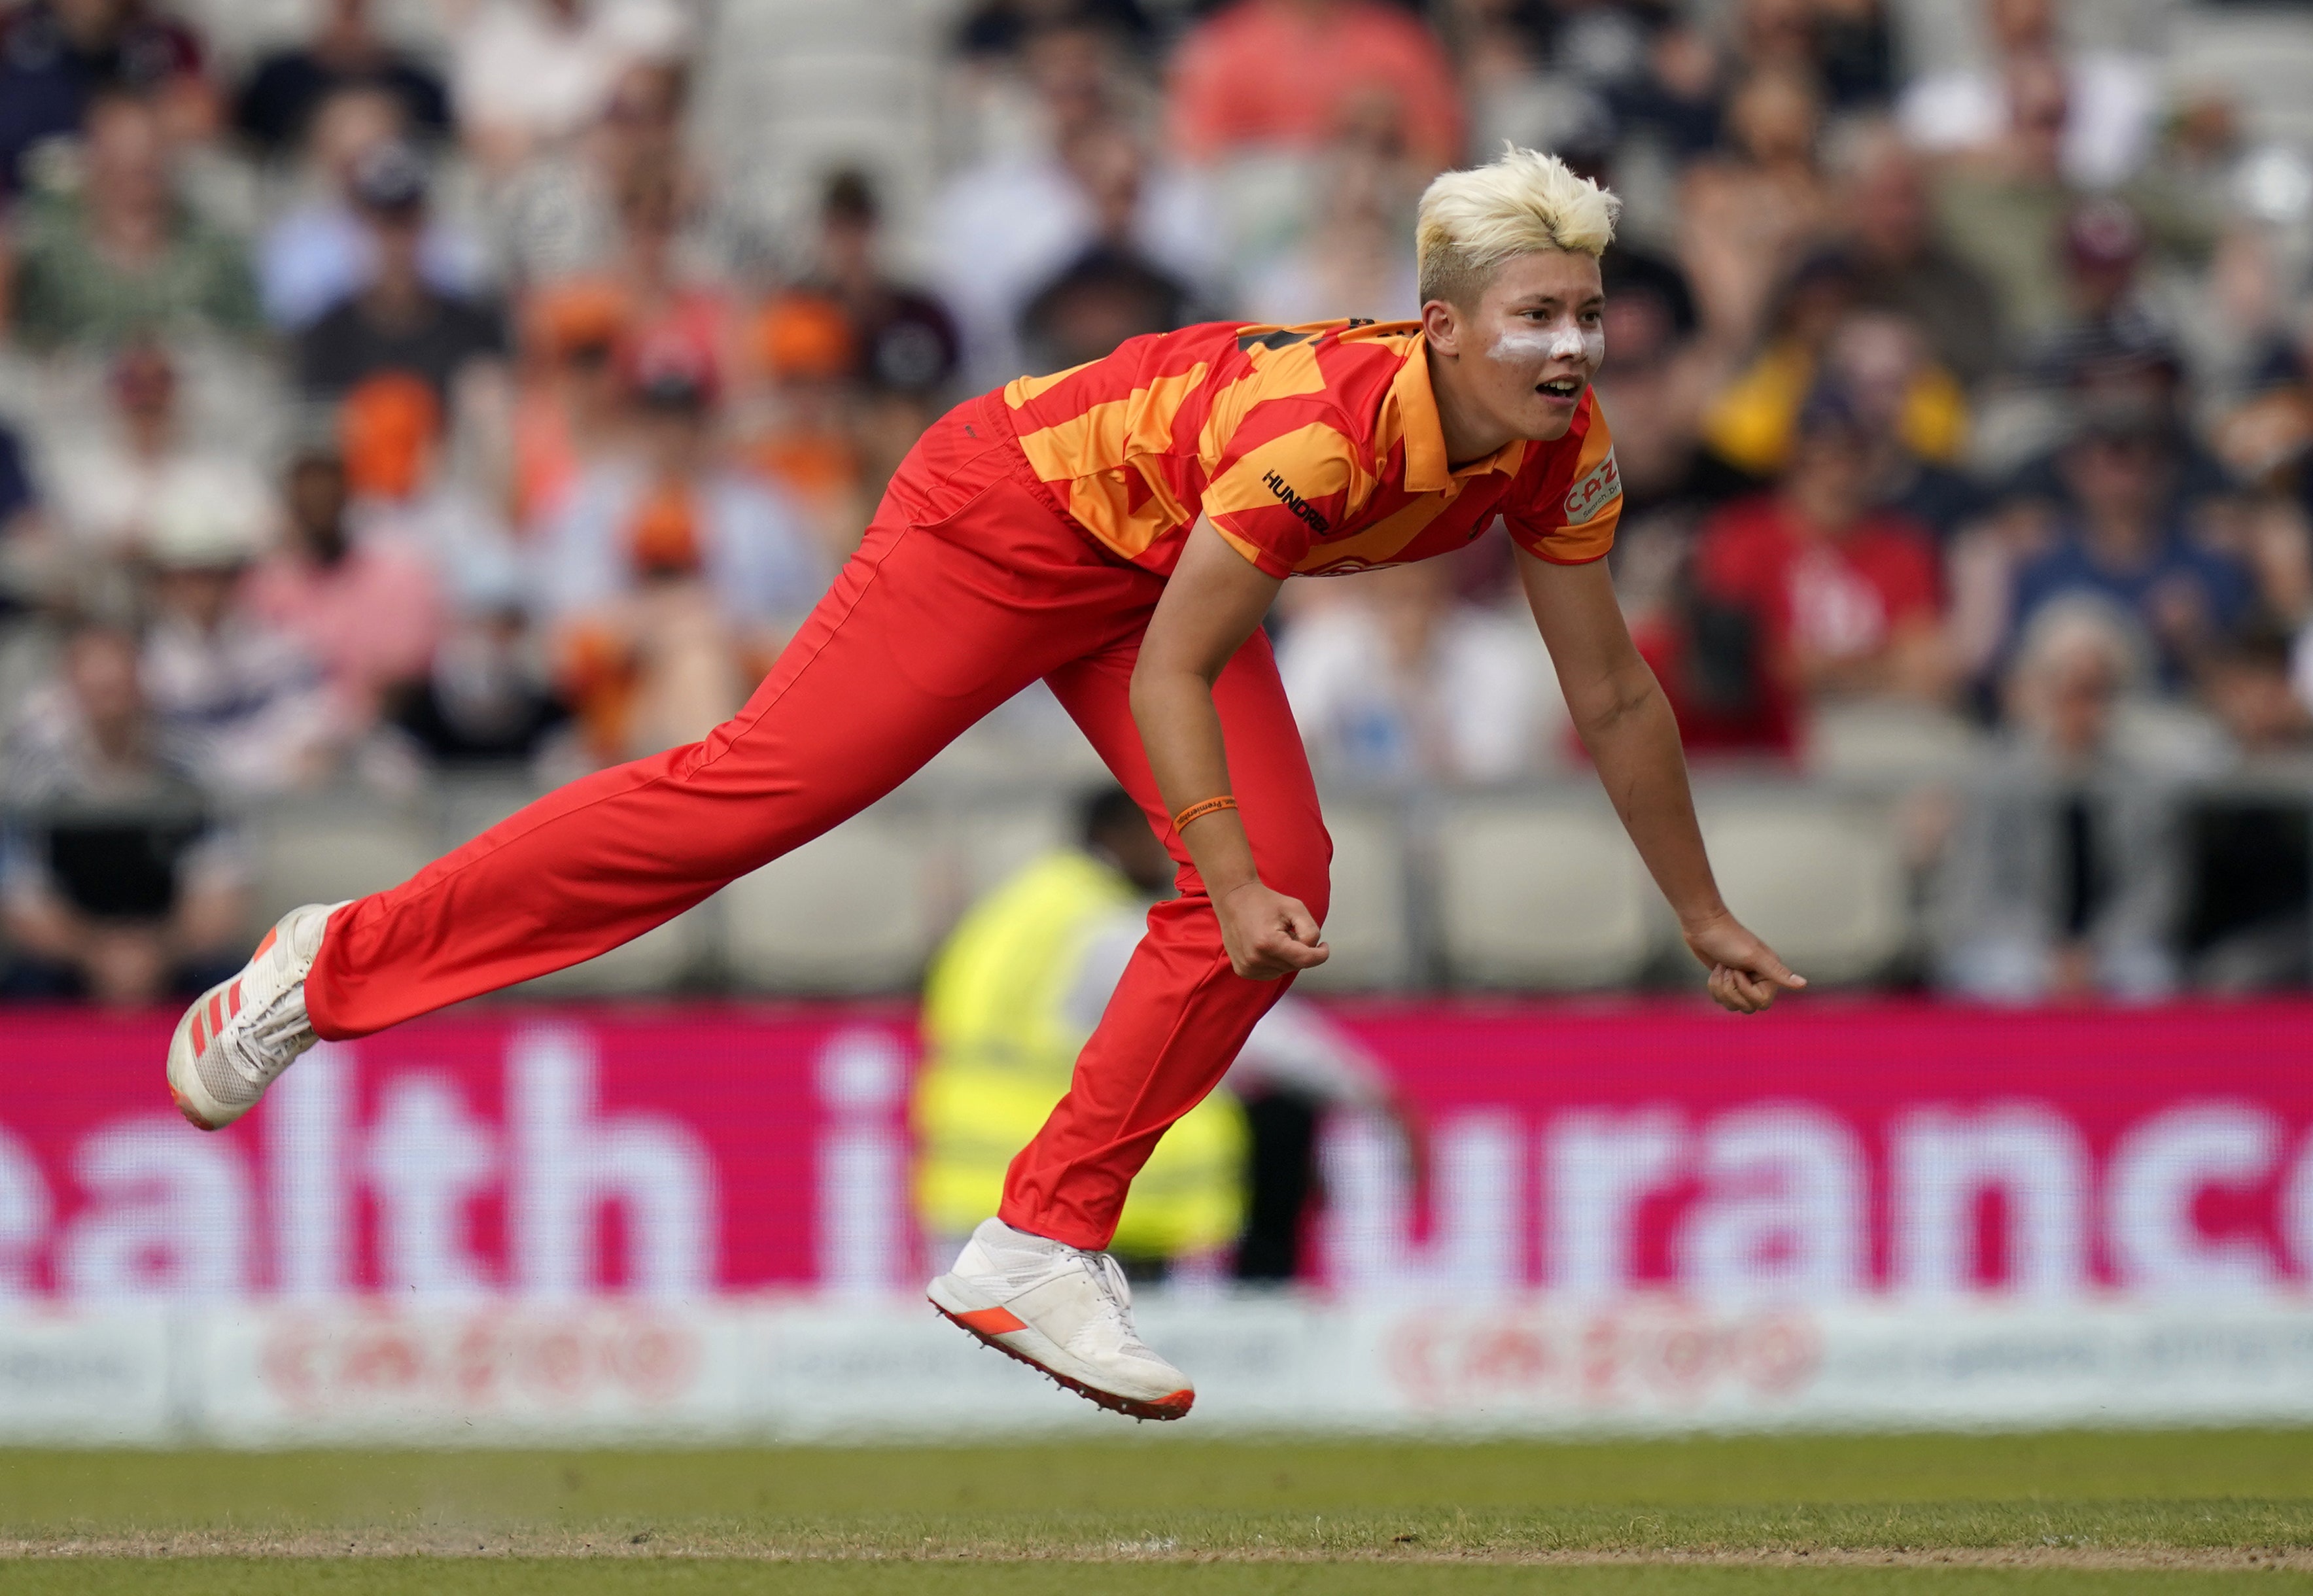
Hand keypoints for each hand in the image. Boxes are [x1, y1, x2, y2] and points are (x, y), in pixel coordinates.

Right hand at [1216, 881, 1328, 979]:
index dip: (1320, 954)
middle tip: (1288, 931)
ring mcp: (1248, 967)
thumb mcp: (1295, 908)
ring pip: (1284, 970)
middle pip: (1295, 965)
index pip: (1306, 960)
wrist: (1234, 899)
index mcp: (1269, 943)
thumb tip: (1314, 950)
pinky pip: (1271, 973)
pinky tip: (1266, 946)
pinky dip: (1275, 962)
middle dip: (1298, 950)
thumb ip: (1311, 930)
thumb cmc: (1263, 902)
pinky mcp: (1243, 971)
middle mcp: (1256, 959)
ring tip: (1275, 937)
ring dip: (1286, 957)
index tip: (1323, 947)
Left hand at [1682, 907, 1804, 1013]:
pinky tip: (1716, 969)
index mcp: (1770, 974)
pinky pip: (1721, 998)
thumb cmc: (1729, 938)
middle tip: (1729, 968)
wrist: (1704, 926)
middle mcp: (1758, 980)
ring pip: (1731, 1005)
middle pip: (1746, 1007)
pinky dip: (1714, 985)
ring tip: (1722, 967)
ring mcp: (1742, 982)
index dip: (1745, 990)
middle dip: (1730, 990)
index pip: (1762, 1003)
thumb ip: (1778, 973)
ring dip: (1720, 986)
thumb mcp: (1754, 957)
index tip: (1738, 971)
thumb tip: (1803, 984)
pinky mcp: (1728, 982)